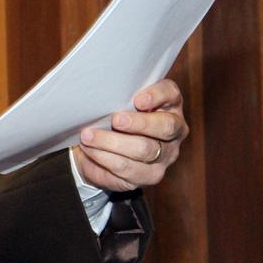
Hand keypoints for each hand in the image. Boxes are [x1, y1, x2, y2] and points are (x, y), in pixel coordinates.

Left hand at [72, 78, 188, 191]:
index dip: (157, 96)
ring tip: (88, 136)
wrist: (95, 149)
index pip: (170, 94)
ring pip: (144, 149)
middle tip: (115, 120)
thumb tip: (99, 87)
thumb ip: (114, 93)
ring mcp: (165, 155)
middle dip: (138, 123)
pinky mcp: (151, 175)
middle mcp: (174, 129)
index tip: (138, 100)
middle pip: (165, 126)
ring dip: (112, 142)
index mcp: (168, 104)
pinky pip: (129, 168)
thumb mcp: (112, 102)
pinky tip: (91, 151)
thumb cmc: (107, 118)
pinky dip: (106, 158)